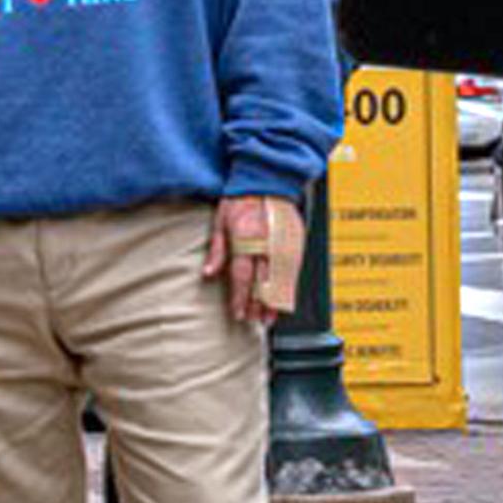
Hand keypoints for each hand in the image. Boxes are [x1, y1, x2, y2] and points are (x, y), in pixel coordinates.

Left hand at [203, 195, 306, 324]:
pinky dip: (287, 289)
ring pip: (280, 282)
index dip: (240, 298)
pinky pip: (292, 273)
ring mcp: (283, 245)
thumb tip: (207, 275)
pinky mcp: (295, 244)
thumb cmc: (239, 200)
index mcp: (245, 238)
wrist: (267, 181)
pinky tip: (282, 302)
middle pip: (262, 283)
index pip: (242, 276)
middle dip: (257, 306)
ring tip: (267, 320)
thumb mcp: (220, 221)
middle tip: (252, 321)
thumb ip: (216, 250)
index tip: (238, 314)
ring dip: (274, 302)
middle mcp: (266, 244)